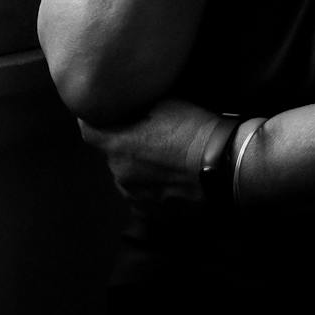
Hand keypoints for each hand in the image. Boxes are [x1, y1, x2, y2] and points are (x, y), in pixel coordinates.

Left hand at [78, 98, 222, 208]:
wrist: (226, 166)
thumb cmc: (197, 129)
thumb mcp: (163, 103)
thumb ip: (135, 105)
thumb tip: (125, 101)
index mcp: (117, 145)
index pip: (88, 130)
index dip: (94, 120)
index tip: (102, 113)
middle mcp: (120, 173)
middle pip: (112, 154)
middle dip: (124, 144)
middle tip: (148, 133)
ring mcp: (136, 196)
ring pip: (128, 176)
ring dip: (138, 167)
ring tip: (165, 157)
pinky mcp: (154, 213)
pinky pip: (144, 196)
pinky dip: (152, 187)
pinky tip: (173, 177)